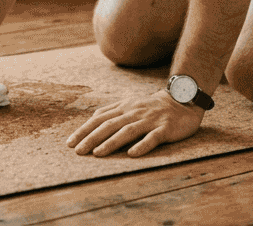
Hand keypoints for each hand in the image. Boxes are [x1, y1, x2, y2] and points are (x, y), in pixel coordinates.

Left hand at [66, 89, 202, 157]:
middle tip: (78, 151)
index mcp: (124, 107)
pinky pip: (153, 137)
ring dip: (111, 142)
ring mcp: (150, 120)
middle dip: (91, 138)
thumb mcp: (130, 104)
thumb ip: (112, 111)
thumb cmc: (152, 106)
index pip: (99, 119)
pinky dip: (142, 145)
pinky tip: (132, 154)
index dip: (84, 130)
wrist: (182, 100)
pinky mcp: (165, 128)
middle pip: (109, 125)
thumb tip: (92, 120)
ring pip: (128, 131)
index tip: (70, 143)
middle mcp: (134, 112)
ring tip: (97, 153)